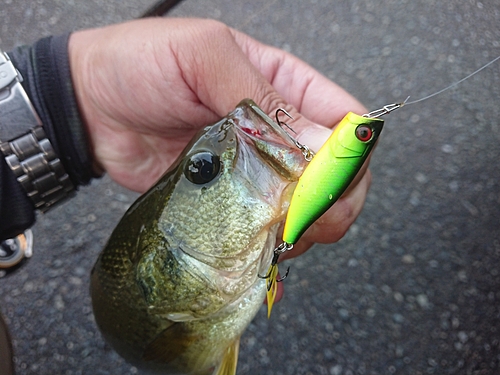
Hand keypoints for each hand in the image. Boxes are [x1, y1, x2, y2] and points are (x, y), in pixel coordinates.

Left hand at [68, 18, 369, 259]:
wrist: (93, 109)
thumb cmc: (143, 65)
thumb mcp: (203, 56)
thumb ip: (261, 96)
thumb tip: (318, 143)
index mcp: (283, 86)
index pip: (343, 121)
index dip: (349, 153)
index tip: (328, 179)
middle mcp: (279, 132)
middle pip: (335, 172)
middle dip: (333, 200)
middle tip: (307, 219)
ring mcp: (258, 170)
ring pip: (307, 206)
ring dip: (304, 226)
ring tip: (278, 233)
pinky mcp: (233, 200)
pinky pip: (268, 226)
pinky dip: (274, 242)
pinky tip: (263, 247)